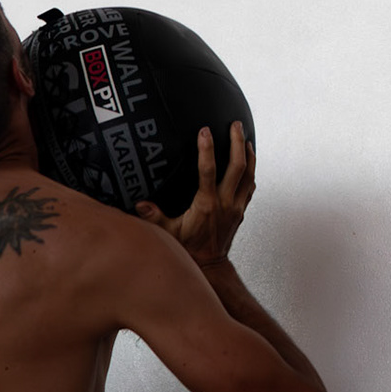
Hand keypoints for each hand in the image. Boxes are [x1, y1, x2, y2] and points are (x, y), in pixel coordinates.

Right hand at [134, 122, 255, 267]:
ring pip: (249, 174)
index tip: (204, 131)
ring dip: (248, 154)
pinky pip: (250, 187)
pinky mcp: (241, 211)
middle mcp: (225, 203)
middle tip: (235, 125)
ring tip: (246, 138)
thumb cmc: (189, 250)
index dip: (207, 149)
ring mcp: (236, 206)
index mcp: (207, 204)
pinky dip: (250, 172)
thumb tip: (139, 204)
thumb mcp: (168, 233)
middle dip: (237, 142)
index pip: (208, 170)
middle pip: (237, 166)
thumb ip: (154, 217)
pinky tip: (249, 163)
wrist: (210, 266)